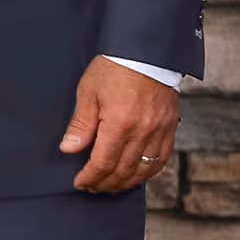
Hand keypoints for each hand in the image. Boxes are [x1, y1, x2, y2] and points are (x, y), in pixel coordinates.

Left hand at [59, 56, 178, 192]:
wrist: (147, 53)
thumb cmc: (116, 68)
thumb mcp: (88, 93)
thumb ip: (80, 125)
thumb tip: (69, 149)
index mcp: (119, 125)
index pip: (103, 163)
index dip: (90, 177)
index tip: (80, 182)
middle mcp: (142, 132)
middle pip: (123, 170)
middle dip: (105, 183)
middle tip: (92, 187)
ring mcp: (159, 131)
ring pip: (144, 169)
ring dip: (126, 182)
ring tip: (111, 185)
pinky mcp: (170, 128)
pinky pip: (161, 159)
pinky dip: (148, 171)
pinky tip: (137, 174)